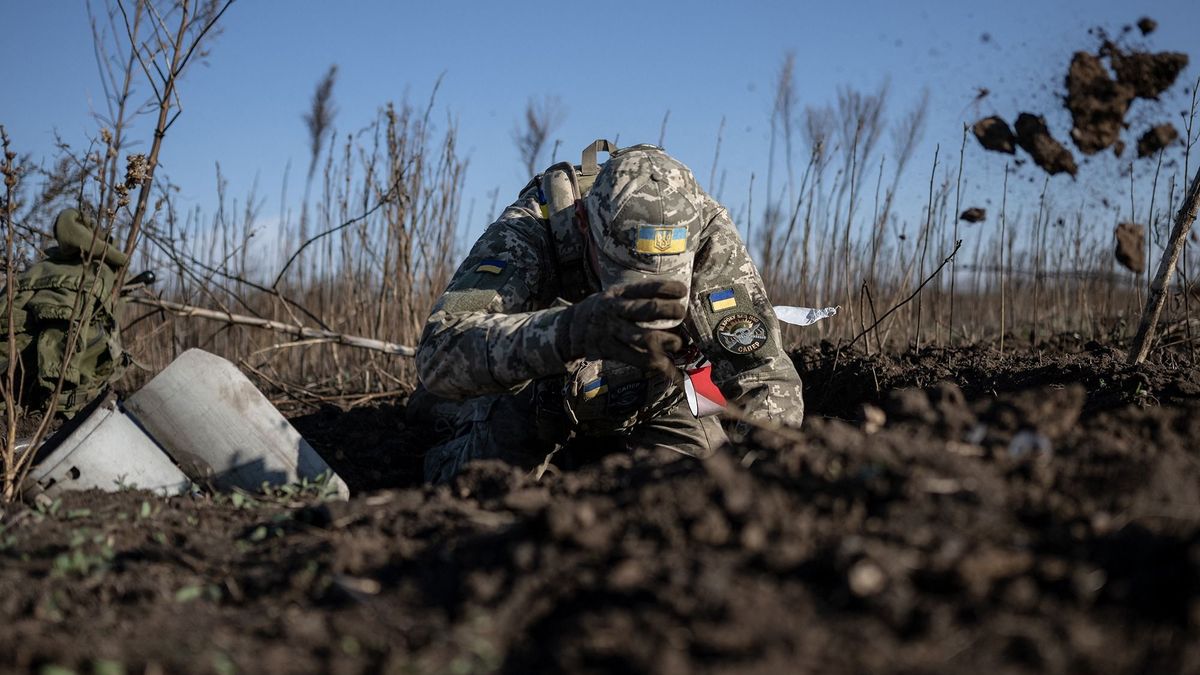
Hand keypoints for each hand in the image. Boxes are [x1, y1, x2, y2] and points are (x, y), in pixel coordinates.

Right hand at [558, 280, 686, 371]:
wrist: (570, 329)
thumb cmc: (602, 310)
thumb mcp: (613, 295)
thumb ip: (637, 296)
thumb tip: (673, 298)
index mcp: (617, 295)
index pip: (645, 288)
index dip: (666, 288)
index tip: (682, 291)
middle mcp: (615, 311)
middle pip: (647, 310)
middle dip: (669, 311)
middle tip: (680, 314)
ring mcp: (612, 332)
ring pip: (644, 338)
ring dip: (666, 340)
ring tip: (676, 342)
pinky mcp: (611, 350)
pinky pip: (639, 360)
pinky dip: (658, 365)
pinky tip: (670, 367)